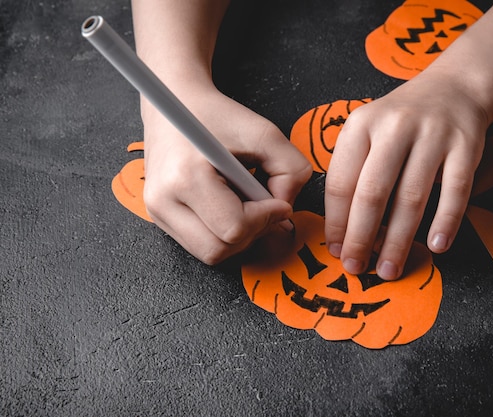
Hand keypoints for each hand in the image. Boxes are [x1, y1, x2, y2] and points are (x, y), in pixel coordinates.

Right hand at [142, 84, 311, 263]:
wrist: (175, 102)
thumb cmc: (217, 116)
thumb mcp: (265, 134)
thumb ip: (291, 171)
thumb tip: (285, 210)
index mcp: (185, 177)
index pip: (234, 228)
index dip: (265, 219)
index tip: (276, 201)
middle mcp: (163, 200)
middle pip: (218, 251)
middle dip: (251, 233)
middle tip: (264, 208)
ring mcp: (156, 211)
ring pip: (209, 254)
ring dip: (237, 237)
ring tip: (245, 204)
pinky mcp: (158, 216)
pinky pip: (199, 244)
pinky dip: (222, 233)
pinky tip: (229, 205)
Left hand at [324, 70, 488, 279]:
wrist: (453, 89)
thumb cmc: (400, 123)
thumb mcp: (367, 132)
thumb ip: (354, 172)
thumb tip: (344, 230)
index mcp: (361, 125)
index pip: (341, 182)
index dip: (336, 221)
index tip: (335, 249)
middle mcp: (394, 127)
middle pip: (372, 193)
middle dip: (361, 237)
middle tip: (355, 268)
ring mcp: (433, 135)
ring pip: (412, 197)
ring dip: (399, 240)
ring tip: (390, 269)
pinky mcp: (466, 145)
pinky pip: (455, 190)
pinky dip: (446, 221)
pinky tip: (437, 246)